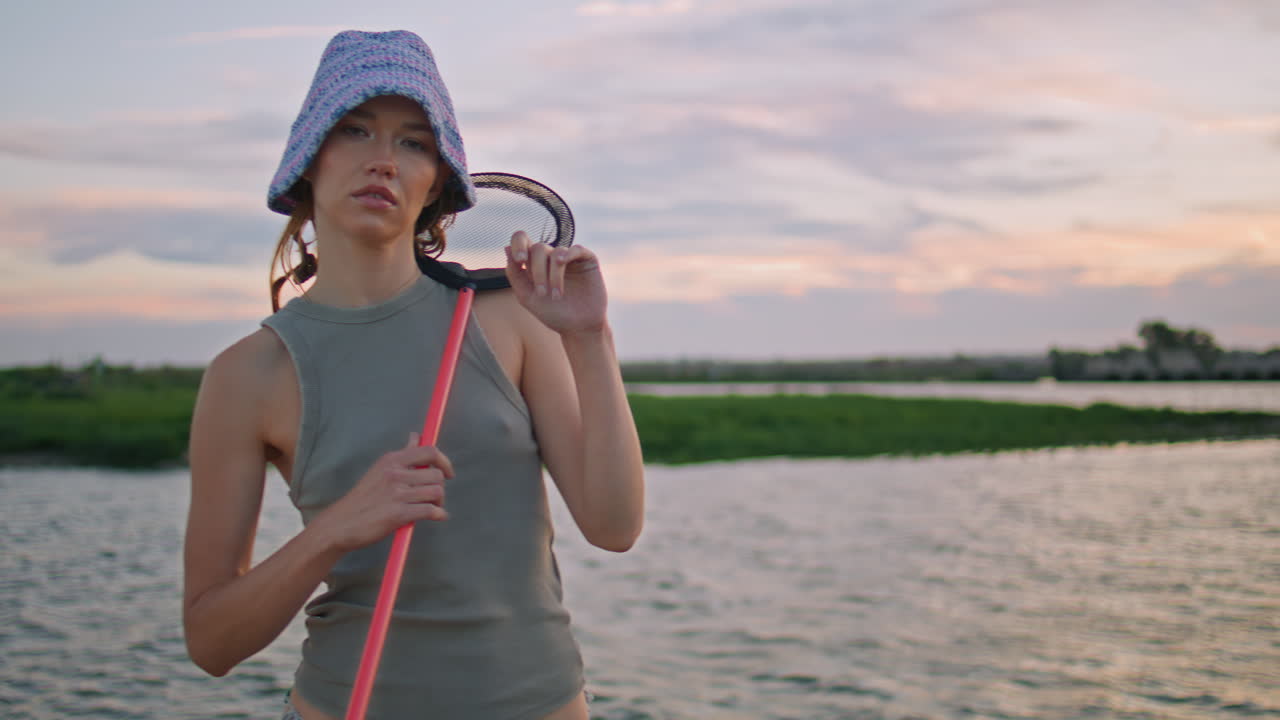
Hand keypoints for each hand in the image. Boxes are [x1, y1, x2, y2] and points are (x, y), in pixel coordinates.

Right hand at [313, 433, 452, 552]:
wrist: (341, 524)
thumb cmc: (363, 498)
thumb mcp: (380, 470)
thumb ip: (402, 454)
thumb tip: (416, 435)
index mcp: (391, 460)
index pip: (429, 451)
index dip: (444, 461)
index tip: (448, 473)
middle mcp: (395, 474)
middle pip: (437, 474)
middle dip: (440, 487)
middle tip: (434, 497)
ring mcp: (397, 493)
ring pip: (437, 492)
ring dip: (440, 502)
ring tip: (433, 508)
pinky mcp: (398, 514)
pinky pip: (431, 511)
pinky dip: (439, 515)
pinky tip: (436, 517)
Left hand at [505, 231, 607, 336]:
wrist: (579, 328)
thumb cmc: (553, 314)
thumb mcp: (527, 297)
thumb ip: (514, 274)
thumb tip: (506, 248)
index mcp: (534, 263)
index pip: (522, 240)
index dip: (518, 244)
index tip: (519, 261)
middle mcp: (551, 257)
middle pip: (538, 248)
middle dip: (537, 270)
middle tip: (542, 293)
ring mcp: (569, 257)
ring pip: (556, 252)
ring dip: (553, 275)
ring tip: (557, 296)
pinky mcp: (587, 260)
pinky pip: (577, 249)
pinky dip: (568, 254)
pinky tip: (562, 262)